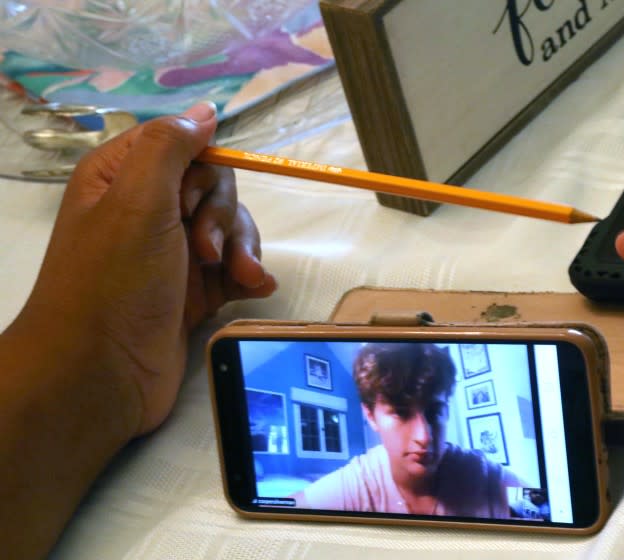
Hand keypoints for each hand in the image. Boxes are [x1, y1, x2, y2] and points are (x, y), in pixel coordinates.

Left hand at [14, 101, 276, 434]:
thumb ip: (171, 147)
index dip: (202, 170)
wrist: (103, 374)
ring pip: (232, 228)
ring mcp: (174, 252)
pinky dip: (250, 275)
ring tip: (237, 278)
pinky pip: (238, 267)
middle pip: (215, 187)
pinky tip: (254, 288)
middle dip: (222, 216)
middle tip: (203, 250)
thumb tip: (205, 110)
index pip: (184, 146)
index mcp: (122, 178)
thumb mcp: (136, 200)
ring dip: (242, 249)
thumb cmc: (114, 283)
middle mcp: (149, 210)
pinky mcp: (197, 290)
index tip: (191, 200)